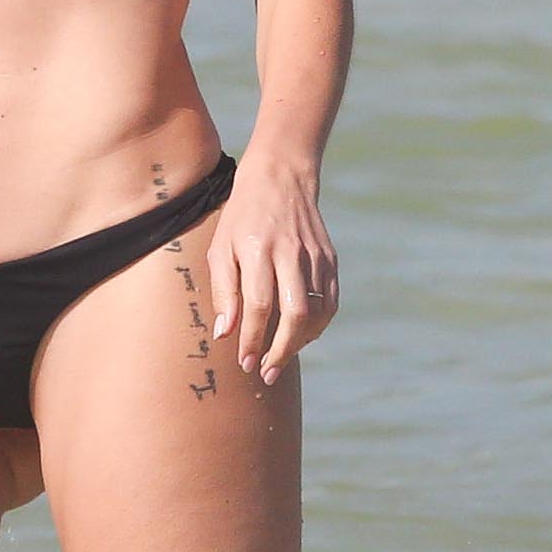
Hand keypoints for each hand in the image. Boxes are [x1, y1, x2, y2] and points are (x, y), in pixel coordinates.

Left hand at [204, 157, 340, 383]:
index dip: (251, 339)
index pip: (258, 305)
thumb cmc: (241, 217)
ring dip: (300, 342)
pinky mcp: (331, 259)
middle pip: (294, 313)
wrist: (281, 177)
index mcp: (258, 249)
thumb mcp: (220, 248)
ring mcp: (316, 256)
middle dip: (281, 350)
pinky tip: (300, 336)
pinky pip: (330, 301)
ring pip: (318, 311)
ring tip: (280, 357)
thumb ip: (223, 290)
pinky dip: (318, 325)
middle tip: (266, 373)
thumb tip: (225, 333)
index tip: (244, 363)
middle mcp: (291, 253)